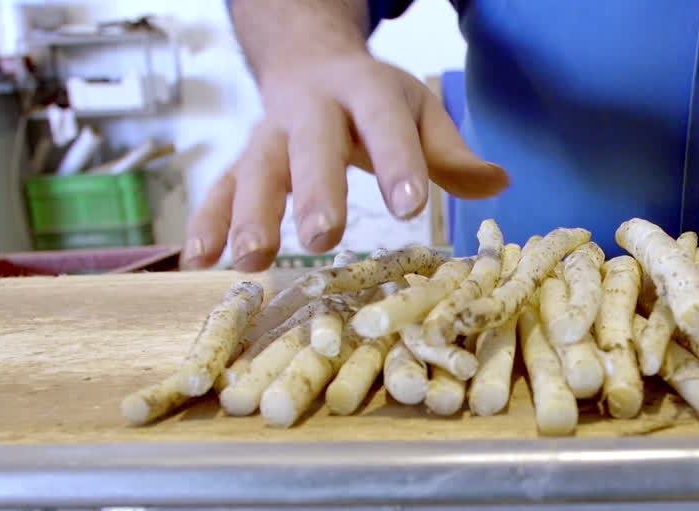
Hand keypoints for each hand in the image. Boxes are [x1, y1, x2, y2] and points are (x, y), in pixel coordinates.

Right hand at [183, 53, 508, 270]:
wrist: (308, 61)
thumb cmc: (375, 102)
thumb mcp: (419, 111)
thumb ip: (451, 151)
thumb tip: (498, 183)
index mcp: (367, 93)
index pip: (385, 125)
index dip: (397, 163)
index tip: (409, 206)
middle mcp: (313, 110)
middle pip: (311, 146)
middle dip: (314, 191)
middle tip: (322, 237)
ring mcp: (270, 134)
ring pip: (255, 169)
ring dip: (250, 215)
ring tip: (251, 260)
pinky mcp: (241, 159)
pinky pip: (219, 188)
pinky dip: (207, 222)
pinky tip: (200, 261)